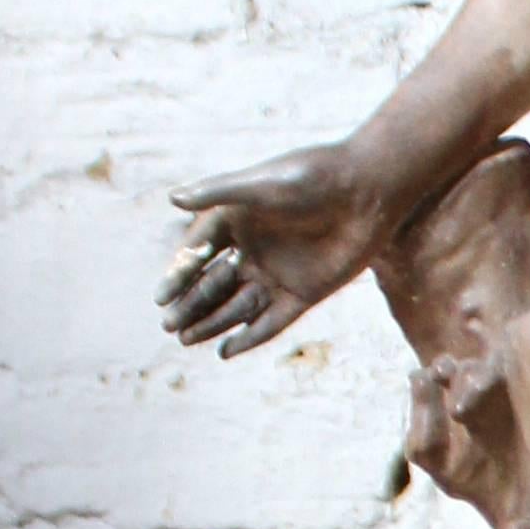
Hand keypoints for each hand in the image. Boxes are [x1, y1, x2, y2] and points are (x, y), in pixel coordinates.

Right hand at [158, 137, 394, 357]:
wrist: (368, 192)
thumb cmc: (314, 177)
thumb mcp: (264, 184)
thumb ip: (220, 193)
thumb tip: (173, 198)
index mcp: (236, 220)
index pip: (198, 252)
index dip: (179, 274)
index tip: (160, 297)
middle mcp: (253, 249)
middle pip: (213, 283)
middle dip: (191, 304)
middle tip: (168, 325)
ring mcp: (277, 273)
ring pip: (237, 305)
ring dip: (211, 322)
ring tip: (185, 339)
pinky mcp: (304, 293)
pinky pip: (271, 321)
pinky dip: (249, 336)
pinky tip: (226, 351)